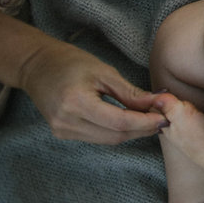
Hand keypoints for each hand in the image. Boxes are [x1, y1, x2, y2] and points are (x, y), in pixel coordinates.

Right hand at [19, 39, 166, 143]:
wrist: (38, 67)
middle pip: (114, 135)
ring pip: (107, 140)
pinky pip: (96, 137)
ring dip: (131, 133)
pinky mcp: (62, 133)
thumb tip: (158, 103)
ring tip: (151, 120)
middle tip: (163, 119)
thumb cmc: (72, 63)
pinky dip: (116, 132)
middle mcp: (66, 122)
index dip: (144, 122)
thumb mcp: (104, 72)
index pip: (119, 122)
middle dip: (142, 130)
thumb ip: (130, 93)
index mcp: (76, 103)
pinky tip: (131, 122)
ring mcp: (62, 131)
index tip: (165, 117)